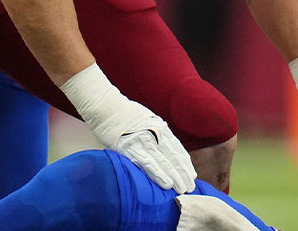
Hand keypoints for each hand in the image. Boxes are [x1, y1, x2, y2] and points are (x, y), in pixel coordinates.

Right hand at [61, 64, 196, 192]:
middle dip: (183, 174)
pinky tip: (167, 184)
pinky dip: (159, 175)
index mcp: (160, 127)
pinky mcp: (131, 148)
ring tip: (183, 190)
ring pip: (165, 162)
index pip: (177, 149)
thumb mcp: (146, 118)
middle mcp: (156, 134)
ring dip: (176, 178)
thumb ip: (156, 131)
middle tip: (190, 188)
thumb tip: (163, 143)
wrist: (106, 106)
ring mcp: (144, 141)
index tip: (191, 175)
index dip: (185, 164)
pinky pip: (148, 164)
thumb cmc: (124, 113)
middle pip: (174, 157)